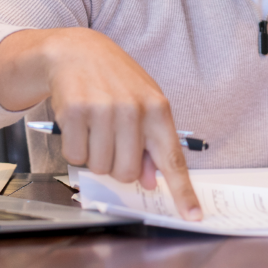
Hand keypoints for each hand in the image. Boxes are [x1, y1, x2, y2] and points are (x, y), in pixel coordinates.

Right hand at [0, 28, 201, 220]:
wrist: (78, 51)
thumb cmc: (116, 82)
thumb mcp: (144, 105)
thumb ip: (150, 144)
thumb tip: (151, 181)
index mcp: (159, 111)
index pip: (173, 159)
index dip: (183, 191)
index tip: (194, 215)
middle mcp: (134, 111)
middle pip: (127, 173)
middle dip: (117, 166)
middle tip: (112, 142)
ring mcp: (104, 111)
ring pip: (100, 167)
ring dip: (94, 156)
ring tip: (96, 128)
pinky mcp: (75, 112)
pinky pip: (74, 156)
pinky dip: (74, 147)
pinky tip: (80, 124)